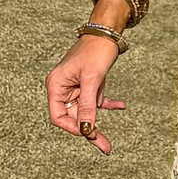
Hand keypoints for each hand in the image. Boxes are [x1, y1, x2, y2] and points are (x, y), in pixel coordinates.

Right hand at [46, 35, 127, 153]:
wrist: (108, 31)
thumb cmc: (96, 50)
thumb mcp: (92, 79)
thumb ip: (87, 105)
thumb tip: (86, 129)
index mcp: (56, 85)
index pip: (58, 116)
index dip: (72, 128)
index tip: (89, 133)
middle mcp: (64, 88)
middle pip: (73, 118)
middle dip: (88, 132)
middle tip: (104, 147)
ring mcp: (77, 87)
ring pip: (85, 113)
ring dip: (97, 125)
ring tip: (108, 144)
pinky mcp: (90, 85)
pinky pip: (96, 101)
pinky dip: (108, 105)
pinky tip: (121, 105)